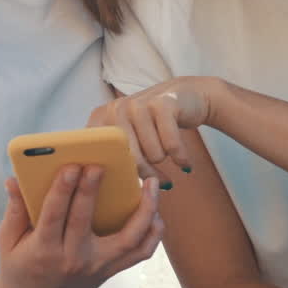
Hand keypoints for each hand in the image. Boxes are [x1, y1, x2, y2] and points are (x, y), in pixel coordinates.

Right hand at [0, 166, 163, 287]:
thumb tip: (14, 179)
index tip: (71, 166)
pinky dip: (153, 233)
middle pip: (86, 221)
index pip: (54, 216)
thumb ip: (15, 209)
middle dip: (92, 191)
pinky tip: (156, 211)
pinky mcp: (110, 271)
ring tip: (151, 183)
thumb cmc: (19, 265)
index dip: (63, 190)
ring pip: (129, 240)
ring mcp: (96, 267)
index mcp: (44, 250)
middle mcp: (72, 260)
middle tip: (100, 165)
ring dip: (144, 210)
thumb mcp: (9, 240)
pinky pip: (140, 253)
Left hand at [89, 77, 221, 181]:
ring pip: (154, 155)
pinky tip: (185, 163)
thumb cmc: (155, 125)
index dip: (112, 174)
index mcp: (102, 118)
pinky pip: (172, 146)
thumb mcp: (130, 135)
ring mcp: (139, 105)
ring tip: (169, 158)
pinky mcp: (163, 104)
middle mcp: (116, 109)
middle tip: (160, 182)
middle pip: (130, 159)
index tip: (125, 188)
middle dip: (148, 174)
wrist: (187, 96)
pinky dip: (182, 158)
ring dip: (165, 161)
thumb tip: (111, 192)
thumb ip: (116, 155)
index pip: (100, 155)